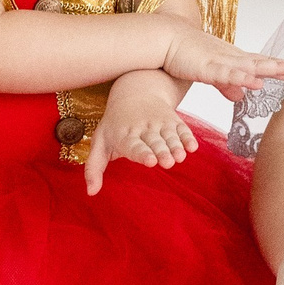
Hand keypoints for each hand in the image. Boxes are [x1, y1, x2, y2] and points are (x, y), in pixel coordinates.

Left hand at [84, 97, 200, 189]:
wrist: (135, 91)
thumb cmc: (114, 126)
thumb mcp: (100, 143)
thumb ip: (94, 168)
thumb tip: (90, 193)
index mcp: (123, 135)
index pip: (133, 145)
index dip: (142, 153)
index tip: (150, 161)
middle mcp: (142, 128)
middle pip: (154, 142)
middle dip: (161, 151)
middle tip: (167, 163)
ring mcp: (159, 123)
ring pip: (169, 136)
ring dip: (175, 146)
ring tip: (180, 157)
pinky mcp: (172, 120)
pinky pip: (182, 128)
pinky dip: (188, 137)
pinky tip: (193, 147)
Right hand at [158, 23, 283, 92]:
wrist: (164, 37)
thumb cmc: (187, 53)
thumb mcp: (211, 73)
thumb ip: (227, 85)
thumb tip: (242, 97)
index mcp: (235, 60)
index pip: (265, 65)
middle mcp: (233, 58)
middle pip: (265, 63)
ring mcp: (221, 60)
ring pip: (251, 66)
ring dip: (271, 69)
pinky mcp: (207, 66)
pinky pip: (227, 73)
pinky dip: (242, 77)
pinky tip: (256, 81)